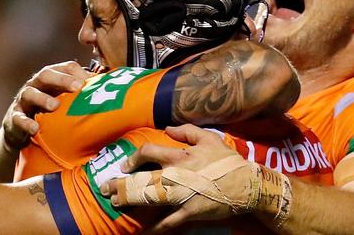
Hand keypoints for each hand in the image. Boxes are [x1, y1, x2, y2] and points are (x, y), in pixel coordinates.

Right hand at [2, 61, 90, 148]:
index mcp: (52, 77)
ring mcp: (23, 100)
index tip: (92, 81)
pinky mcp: (14, 118)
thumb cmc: (52, 110)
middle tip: (78, 87)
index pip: (66, 67)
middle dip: (62, 79)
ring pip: (30, 94)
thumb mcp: (67, 99)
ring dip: (43, 99)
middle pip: (46, 75)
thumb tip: (111, 88)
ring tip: (55, 106)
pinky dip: (26, 123)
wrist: (24, 130)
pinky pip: (18, 119)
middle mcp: (36, 85)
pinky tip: (35, 128)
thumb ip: (84, 93)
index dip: (78, 72)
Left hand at [102, 124, 254, 232]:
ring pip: (149, 199)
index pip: (148, 152)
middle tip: (105, 189)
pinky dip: (155, 227)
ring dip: (130, 201)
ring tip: (116, 203)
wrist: (247, 185)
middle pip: (141, 179)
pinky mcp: (189, 212)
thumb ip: (187, 131)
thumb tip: (167, 129)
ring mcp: (181, 196)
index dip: (133, 157)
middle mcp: (176, 176)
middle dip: (121, 184)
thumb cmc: (227, 161)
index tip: (124, 165)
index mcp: (179, 156)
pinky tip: (144, 230)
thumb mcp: (209, 139)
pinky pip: (168, 222)